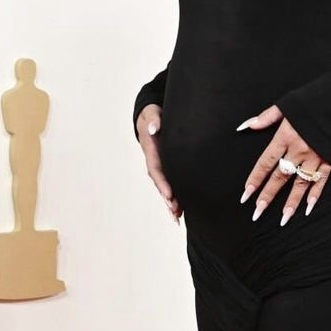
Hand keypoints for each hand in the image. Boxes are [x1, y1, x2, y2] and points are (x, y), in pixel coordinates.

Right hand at [136, 104, 181, 223]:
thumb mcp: (151, 112)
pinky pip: (170, 184)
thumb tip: (153, 128)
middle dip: (167, 198)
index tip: (170, 194)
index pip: (156, 168)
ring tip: (177, 218)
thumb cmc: (152, 114)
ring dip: (170, 203)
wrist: (152, 116)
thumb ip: (153, 119)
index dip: (162, 182)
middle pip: (160, 183)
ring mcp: (159, 166)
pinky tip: (180, 212)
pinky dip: (174, 198)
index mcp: (151, 149)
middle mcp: (154, 161)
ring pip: (164, 187)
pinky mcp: (166, 168)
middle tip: (175, 212)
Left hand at [236, 104, 330, 224]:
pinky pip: (321, 181)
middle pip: (280, 177)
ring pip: (300, 184)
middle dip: (268, 196)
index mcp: (285, 137)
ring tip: (283, 219)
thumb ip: (266, 117)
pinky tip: (308, 208)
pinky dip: (315, 195)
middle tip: (257, 212)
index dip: (255, 179)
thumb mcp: (286, 105)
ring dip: (291, 203)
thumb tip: (247, 126)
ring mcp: (315, 157)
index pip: (266, 162)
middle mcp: (298, 150)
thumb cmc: (313, 101)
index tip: (245, 195)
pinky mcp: (329, 160)